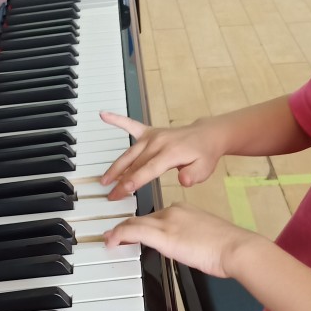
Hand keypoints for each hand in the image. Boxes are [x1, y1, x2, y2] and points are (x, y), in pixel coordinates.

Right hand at [99, 111, 222, 200]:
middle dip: (121, 181)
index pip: (148, 169)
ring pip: (129, 152)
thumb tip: (183, 180)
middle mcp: (158, 142)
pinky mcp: (149, 132)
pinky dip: (117, 120)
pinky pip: (131, 125)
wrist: (207, 135)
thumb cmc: (204, 154)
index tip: (122, 191)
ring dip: (116, 166)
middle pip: (135, 164)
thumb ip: (193, 175)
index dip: (134, 181)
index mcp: (171, 152)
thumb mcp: (204, 169)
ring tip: (104, 180)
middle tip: (110, 195)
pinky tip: (103, 115)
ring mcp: (152, 136)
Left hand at [104, 202, 258, 278]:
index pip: (155, 216)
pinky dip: (119, 235)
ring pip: (134, 223)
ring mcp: (168, 222)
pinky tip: (112, 242)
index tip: (133, 233)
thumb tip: (186, 248)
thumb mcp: (206, 237)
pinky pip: (134, 231)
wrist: (236, 247)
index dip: (140, 225)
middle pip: (142, 219)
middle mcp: (173, 211)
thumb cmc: (227, 246)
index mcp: (184, 210)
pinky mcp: (165, 235)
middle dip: (126, 229)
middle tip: (114, 237)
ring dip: (118, 232)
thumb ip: (192, 238)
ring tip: (110, 240)